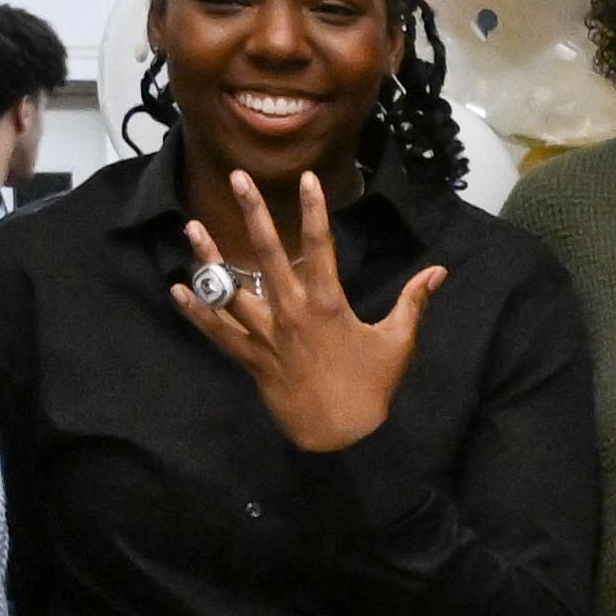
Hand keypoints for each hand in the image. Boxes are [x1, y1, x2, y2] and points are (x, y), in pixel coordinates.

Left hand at [187, 158, 444, 455]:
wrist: (342, 436)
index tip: (307, 178)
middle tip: (237, 179)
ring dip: (209, 257)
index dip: (314, 210)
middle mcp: (291, 312)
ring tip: (192, 226)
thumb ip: (413, 302)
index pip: (320, 246)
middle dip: (253, 213)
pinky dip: (196, 312)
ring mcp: (267, 335)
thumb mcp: (398, 343)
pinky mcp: (251, 358)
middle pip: (267, 253)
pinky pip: (217, 332)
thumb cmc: (371, 388)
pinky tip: (177, 289)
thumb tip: (438, 271)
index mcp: (327, 304)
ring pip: (231, 289)